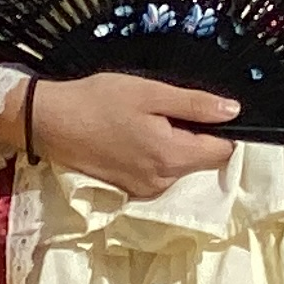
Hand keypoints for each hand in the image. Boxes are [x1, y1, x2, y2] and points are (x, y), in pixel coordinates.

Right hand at [25, 72, 237, 192]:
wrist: (49, 121)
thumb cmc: (99, 101)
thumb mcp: (150, 93)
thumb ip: (195, 105)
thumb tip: (234, 111)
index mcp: (171, 156)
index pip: (222, 152)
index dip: (223, 131)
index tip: (207, 113)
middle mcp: (162, 181)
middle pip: (202, 162)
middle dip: (196, 137)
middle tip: (168, 112)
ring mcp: (144, 189)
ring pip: (180, 168)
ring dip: (175, 147)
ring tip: (148, 122)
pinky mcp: (128, 190)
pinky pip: (158, 174)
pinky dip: (156, 157)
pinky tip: (136, 137)